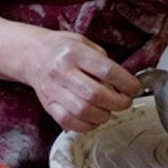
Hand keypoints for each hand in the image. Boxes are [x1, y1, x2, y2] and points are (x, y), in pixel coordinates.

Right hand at [19, 28, 141, 132]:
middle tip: (125, 101)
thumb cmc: (62, 48)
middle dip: (118, 102)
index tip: (135, 88)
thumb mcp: (84, 42)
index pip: (106, 70)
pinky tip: (94, 118)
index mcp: (74, 52)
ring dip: (104, 115)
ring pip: (83, 111)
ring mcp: (53, 90)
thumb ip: (102, 61)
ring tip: (109, 109)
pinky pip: (69, 122)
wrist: (32, 55)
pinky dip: (86, 125)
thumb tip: (122, 83)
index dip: (126, 83)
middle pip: (95, 95)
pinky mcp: (48, 105)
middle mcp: (62, 71)